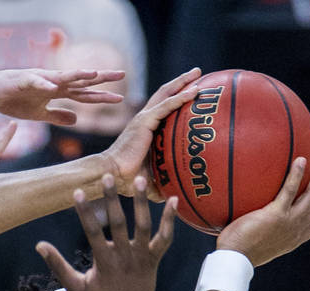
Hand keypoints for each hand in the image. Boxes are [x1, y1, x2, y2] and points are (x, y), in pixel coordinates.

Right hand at [0, 68, 125, 125]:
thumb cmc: (14, 101)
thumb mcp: (39, 114)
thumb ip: (58, 116)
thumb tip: (77, 120)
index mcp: (58, 91)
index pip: (84, 94)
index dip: (101, 96)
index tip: (121, 99)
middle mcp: (53, 82)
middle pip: (80, 80)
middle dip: (100, 78)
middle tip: (121, 75)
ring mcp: (40, 79)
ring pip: (62, 76)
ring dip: (77, 74)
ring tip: (93, 74)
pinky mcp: (23, 79)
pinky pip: (36, 81)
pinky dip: (44, 83)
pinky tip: (53, 87)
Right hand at [36, 175, 176, 290]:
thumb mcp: (74, 287)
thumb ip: (58, 264)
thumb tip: (39, 245)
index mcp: (103, 262)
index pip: (91, 231)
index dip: (84, 211)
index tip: (78, 192)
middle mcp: (123, 257)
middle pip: (118, 223)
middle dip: (112, 199)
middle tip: (108, 175)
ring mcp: (141, 258)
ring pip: (143, 226)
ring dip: (141, 202)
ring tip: (140, 179)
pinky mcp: (154, 261)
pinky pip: (165, 238)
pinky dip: (170, 219)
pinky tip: (173, 199)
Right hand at [101, 68, 201, 196]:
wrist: (111, 176)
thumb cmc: (126, 180)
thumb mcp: (149, 179)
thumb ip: (161, 184)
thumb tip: (173, 197)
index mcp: (144, 129)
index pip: (162, 107)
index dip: (176, 97)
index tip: (192, 90)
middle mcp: (144, 119)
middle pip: (165, 93)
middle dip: (181, 82)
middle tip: (197, 73)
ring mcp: (143, 119)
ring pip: (166, 94)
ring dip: (182, 82)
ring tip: (198, 73)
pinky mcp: (144, 122)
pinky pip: (166, 106)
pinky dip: (180, 97)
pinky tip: (194, 91)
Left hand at [217, 157, 309, 266]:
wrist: (235, 260)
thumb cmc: (236, 256)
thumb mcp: (253, 247)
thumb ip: (256, 235)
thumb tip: (243, 226)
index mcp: (291, 240)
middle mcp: (295, 230)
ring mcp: (289, 222)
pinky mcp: (277, 214)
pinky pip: (290, 190)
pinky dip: (297, 174)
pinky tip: (300, 160)